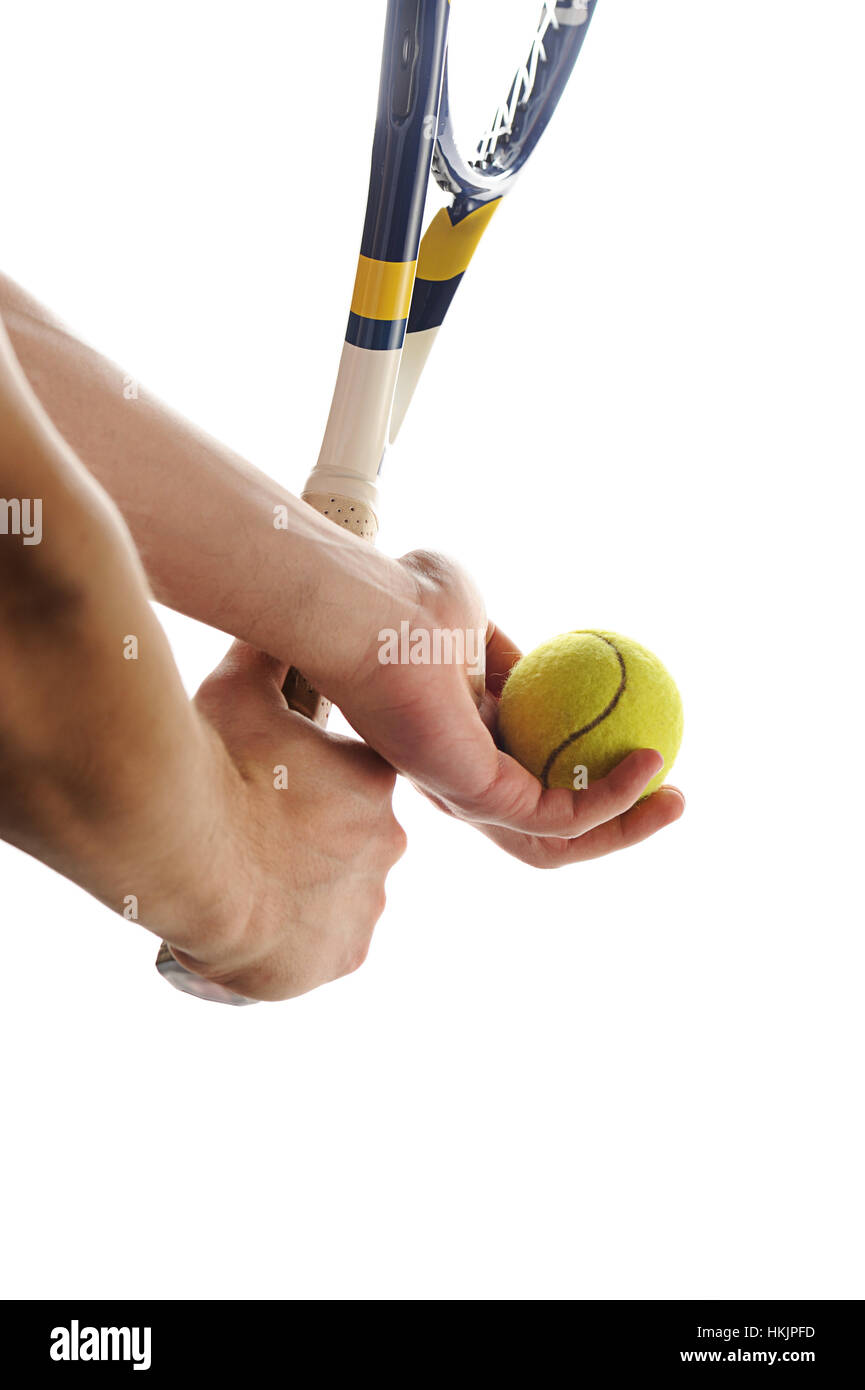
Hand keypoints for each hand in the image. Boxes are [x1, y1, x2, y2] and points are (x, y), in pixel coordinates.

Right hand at [159, 643, 406, 999]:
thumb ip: (265, 658)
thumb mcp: (238, 691)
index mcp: (373, 777)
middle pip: (353, 839)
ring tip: (251, 882)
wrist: (193, 854)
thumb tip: (267, 623)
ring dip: (307, 889)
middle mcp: (388, 838)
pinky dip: (302, 940)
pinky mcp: (345, 955)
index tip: (274, 789)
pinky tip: (264, 924)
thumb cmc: (216, 767)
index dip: (314, 784)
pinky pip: (331, 947)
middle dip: (311, 839)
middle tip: (254, 836)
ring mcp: (369, 901)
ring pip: (344, 894)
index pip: (357, 780)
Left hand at [325, 551, 684, 866]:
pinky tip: (649, 765)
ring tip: (675, 799)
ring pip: (558, 839)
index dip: (588, 775)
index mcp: (463, 740)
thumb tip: (538, 666)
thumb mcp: (474, 614)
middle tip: (670, 793)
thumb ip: (503, 649)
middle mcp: (463, 779)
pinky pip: (560, 813)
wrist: (371, 610)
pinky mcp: (478, 798)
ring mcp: (467, 795)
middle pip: (550, 828)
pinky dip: (611, 798)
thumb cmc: (408, 600)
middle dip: (617, 823)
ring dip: (625, 827)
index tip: (641, 746)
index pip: (533, 778)